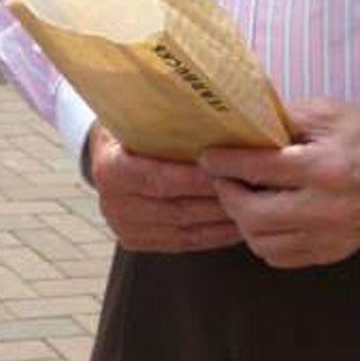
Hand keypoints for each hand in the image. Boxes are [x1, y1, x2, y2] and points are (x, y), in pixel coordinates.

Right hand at [86, 125, 239, 251]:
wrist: (106, 152)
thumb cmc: (131, 129)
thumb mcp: (139, 116)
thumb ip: (170, 121)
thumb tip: (216, 117)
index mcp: (110, 169)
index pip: (162, 180)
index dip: (199, 181)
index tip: (231, 172)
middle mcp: (112, 203)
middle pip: (177, 209)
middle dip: (219, 202)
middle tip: (253, 193)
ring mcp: (123, 227)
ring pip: (184, 231)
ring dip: (221, 223)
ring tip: (252, 210)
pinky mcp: (135, 242)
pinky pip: (182, 244)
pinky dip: (212, 236)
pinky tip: (235, 226)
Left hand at [197, 101, 359, 268]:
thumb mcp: (329, 113)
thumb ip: (283, 118)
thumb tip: (239, 124)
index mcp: (325, 168)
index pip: (258, 169)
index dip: (224, 163)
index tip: (208, 157)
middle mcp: (327, 209)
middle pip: (253, 216)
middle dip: (228, 196)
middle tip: (223, 178)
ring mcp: (332, 236)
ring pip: (263, 243)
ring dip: (243, 221)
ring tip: (242, 197)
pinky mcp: (335, 252)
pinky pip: (282, 257)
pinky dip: (264, 240)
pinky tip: (264, 217)